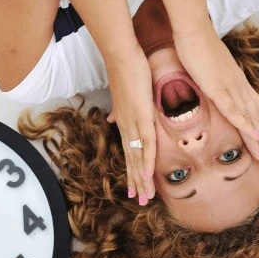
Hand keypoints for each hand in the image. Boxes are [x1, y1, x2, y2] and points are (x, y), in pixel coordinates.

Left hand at [104, 46, 156, 205]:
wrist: (121, 56)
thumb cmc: (126, 73)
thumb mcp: (123, 96)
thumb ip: (119, 112)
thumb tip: (111, 121)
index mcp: (126, 124)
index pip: (130, 152)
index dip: (133, 171)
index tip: (135, 186)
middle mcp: (127, 128)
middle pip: (132, 161)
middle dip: (136, 182)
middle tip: (140, 200)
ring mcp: (134, 125)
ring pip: (138, 158)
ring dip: (142, 179)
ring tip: (144, 197)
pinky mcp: (142, 119)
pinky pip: (146, 144)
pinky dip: (147, 161)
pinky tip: (147, 176)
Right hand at [173, 26, 258, 162]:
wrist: (192, 30)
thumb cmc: (196, 45)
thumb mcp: (207, 66)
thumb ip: (211, 77)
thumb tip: (209, 84)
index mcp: (235, 79)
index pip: (252, 105)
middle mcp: (238, 84)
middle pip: (256, 114)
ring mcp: (230, 86)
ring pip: (249, 116)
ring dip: (258, 137)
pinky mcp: (218, 88)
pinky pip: (234, 110)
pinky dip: (246, 124)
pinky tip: (253, 136)